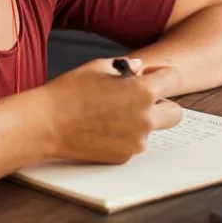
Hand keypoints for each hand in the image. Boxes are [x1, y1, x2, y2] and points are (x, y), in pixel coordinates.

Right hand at [41, 58, 183, 163]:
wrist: (46, 124)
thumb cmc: (69, 92)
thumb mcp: (98, 67)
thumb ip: (126, 66)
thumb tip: (139, 68)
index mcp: (143, 91)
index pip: (173, 79)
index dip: (163, 74)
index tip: (152, 75)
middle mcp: (146, 118)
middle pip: (175, 113)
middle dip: (162, 104)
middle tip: (140, 100)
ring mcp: (136, 140)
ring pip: (153, 130)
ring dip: (142, 122)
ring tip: (112, 114)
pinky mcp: (124, 156)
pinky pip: (134, 143)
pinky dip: (125, 136)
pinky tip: (102, 129)